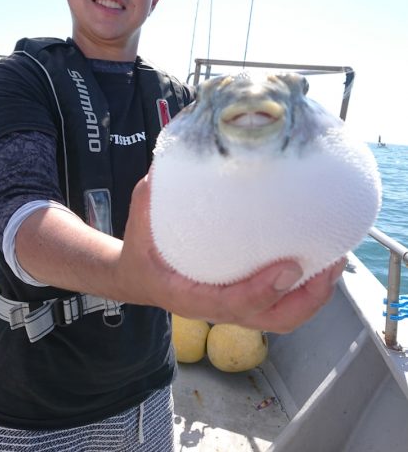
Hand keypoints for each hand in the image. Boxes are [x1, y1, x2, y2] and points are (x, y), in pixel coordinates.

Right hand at [117, 175, 345, 332]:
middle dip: (306, 299)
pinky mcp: (245, 299)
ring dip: (314, 295)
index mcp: (187, 295)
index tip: (289, 267)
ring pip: (283, 317)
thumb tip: (178, 154)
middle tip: (329, 263)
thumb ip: (155, 192)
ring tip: (335, 259)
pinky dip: (306, 288)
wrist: (138, 277)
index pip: (230, 305)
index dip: (261, 291)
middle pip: (271, 320)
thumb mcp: (140, 217)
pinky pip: (282, 304)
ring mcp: (234, 307)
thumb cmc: (142, 249)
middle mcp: (216, 308)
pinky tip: (318, 258)